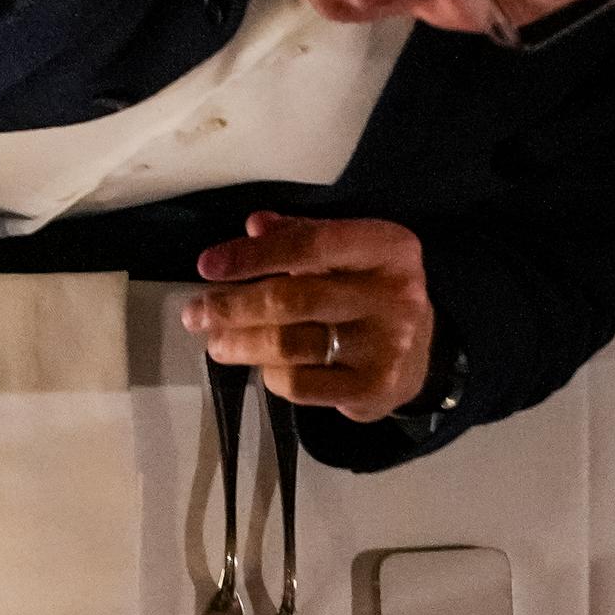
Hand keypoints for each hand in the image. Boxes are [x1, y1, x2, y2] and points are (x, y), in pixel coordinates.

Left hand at [182, 212, 433, 423]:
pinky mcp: (373, 388)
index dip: (252, 256)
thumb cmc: (368, 296)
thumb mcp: (345, 256)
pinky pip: (300, 383)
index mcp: (388, 248)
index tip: (207, 266)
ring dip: (240, 344)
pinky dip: (270, 375)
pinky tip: (262, 366)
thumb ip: (300, 237)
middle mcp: (395, 294)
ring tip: (216, 342)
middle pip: (291, 300)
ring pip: (289, 345)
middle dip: (232, 307)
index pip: (309, 244)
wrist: (418, 357)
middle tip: (196, 314)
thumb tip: (254, 226)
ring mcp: (387, 344)